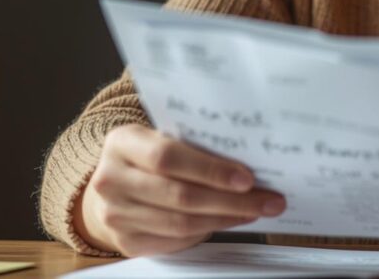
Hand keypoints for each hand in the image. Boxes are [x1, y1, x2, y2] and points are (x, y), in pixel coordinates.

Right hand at [74, 124, 286, 257]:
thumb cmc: (147, 155)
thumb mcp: (159, 136)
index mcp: (122, 142)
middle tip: (267, 199)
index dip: (210, 170)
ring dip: (225, 218)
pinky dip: (208, 231)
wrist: (112, 184)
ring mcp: (116, 214)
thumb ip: (191, 144)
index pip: (168, 157)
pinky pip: (176, 241)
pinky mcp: (127, 241)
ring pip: (181, 223)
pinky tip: (230, 220)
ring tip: (255, 210)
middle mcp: (111, 179)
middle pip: (179, 195)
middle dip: (231, 200)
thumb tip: (247, 159)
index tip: (247, 178)